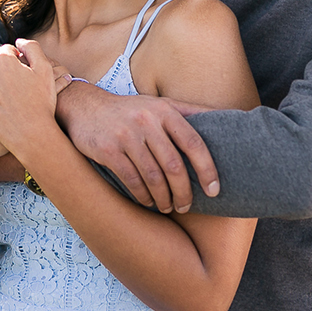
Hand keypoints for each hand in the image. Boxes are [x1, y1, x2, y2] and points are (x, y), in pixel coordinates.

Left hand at [0, 42, 59, 155]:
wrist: (31, 133)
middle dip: (1, 71)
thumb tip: (18, 42)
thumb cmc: (41, 102)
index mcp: (3, 58)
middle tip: (12, 88)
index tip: (21, 74)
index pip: (6, 52)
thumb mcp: (45, 70)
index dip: (16, 61)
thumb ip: (32, 48)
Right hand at [62, 90, 218, 212]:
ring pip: (153, 176)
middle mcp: (146, 121)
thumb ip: (190, 111)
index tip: (214, 191)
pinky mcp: (108, 150)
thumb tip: (227, 117)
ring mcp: (126, 136)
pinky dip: (142, 195)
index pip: (194, 143)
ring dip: (163, 198)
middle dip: (183, 192)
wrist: (83, 106)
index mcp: (165, 111)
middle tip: (186, 206)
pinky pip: (131, 179)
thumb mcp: (159, 104)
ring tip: (167, 207)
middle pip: (174, 165)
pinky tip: (147, 201)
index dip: (207, 170)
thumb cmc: (130, 110)